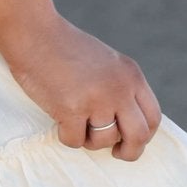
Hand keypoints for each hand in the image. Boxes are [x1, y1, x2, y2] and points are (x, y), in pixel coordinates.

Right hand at [5, 12, 161, 160]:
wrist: (33, 33)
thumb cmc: (63, 47)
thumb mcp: (107, 62)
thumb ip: (121, 87)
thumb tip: (126, 124)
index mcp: (131, 75)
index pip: (153, 116)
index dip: (145, 135)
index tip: (130, 140)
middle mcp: (119, 88)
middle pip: (139, 135)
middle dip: (130, 151)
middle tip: (116, 154)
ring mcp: (96, 99)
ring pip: (104, 140)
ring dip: (89, 139)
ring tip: (75, 121)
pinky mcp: (71, 109)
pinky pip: (75, 141)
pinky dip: (66, 135)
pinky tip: (59, 118)